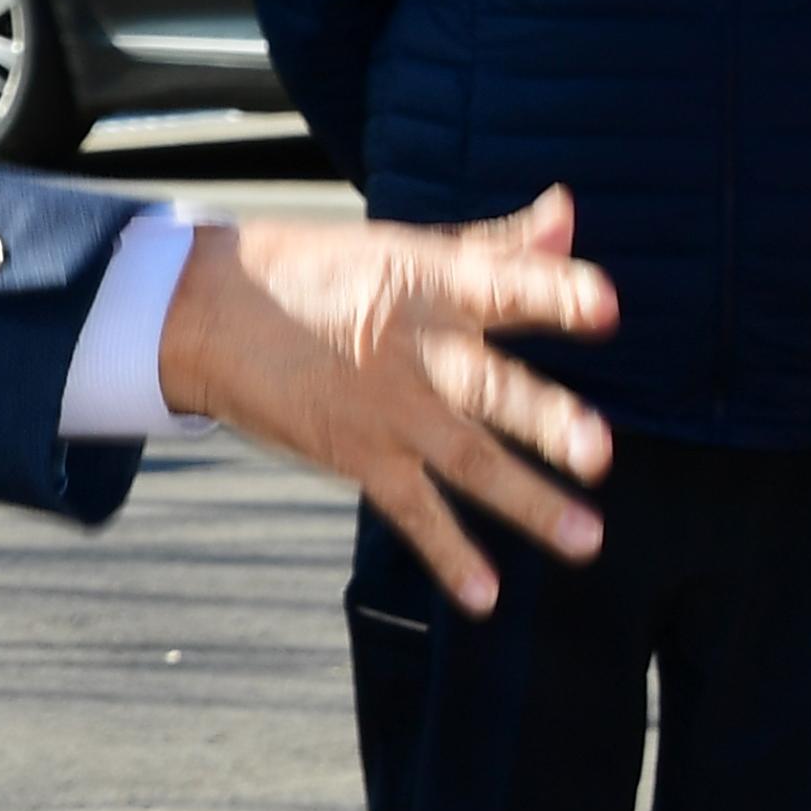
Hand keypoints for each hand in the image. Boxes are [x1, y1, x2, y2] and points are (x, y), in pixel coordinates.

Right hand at [153, 197, 621, 611]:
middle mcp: (415, 349)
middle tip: (599, 453)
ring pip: (467, 458)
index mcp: (430, 283)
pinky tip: (485, 598)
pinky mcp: (357, 455)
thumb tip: (567, 213)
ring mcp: (387, 409)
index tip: (605, 305)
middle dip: (545, 420)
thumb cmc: (316, 272)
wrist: (206, 313)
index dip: (554, 292)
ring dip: (528, 500)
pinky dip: (449, 554)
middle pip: (489, 387)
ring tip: (586, 538)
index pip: (505, 283)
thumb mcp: (404, 248)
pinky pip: (411, 511)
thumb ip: (495, 244)